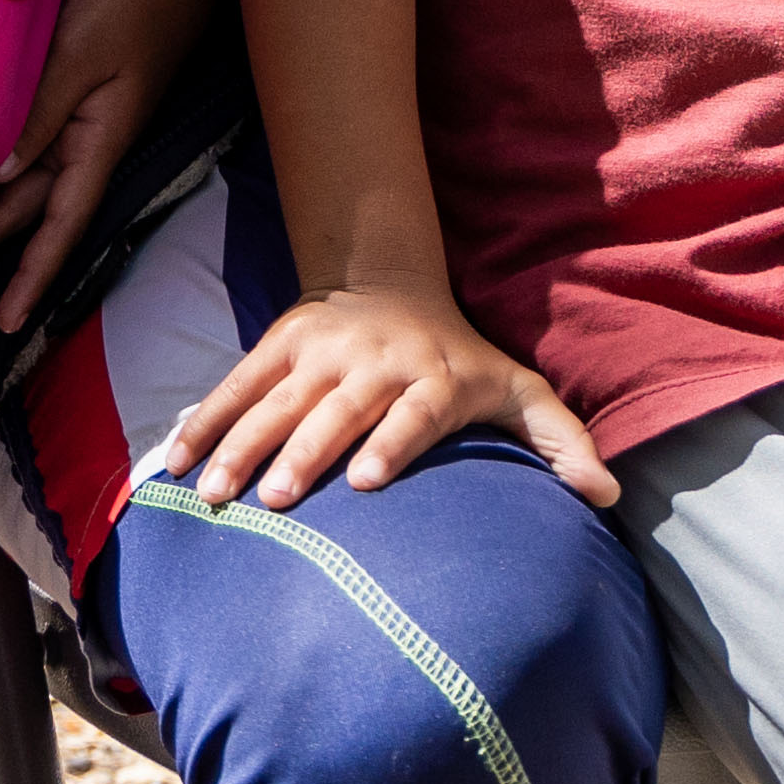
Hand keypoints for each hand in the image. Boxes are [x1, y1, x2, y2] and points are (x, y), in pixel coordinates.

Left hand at [0, 0, 228, 327]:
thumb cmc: (134, 2)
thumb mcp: (82, 55)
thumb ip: (39, 114)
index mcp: (97, 144)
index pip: (59, 227)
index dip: (31, 276)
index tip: (5, 324)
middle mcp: (81, 142)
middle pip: (19, 211)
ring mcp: (71, 118)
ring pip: (9, 181)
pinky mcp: (59, 90)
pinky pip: (12, 139)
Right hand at [165, 280, 612, 511]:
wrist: (393, 281)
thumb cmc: (462, 358)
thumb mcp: (519, 390)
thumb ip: (562, 442)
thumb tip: (608, 499)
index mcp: (433, 378)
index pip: (414, 412)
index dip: (392, 442)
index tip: (367, 483)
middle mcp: (376, 361)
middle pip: (338, 409)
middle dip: (305, 453)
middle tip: (277, 502)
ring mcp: (322, 350)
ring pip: (278, 399)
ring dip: (244, 444)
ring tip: (216, 495)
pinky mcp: (281, 341)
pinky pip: (238, 383)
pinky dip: (206, 419)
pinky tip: (175, 463)